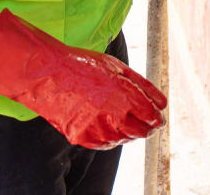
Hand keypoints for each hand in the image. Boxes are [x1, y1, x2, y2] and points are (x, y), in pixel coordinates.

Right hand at [0, 9, 166, 149]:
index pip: (152, 114)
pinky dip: (110, 138)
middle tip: (148, 124)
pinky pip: (105, 144)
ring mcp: (97, 128)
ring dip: (129, 132)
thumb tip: (161, 102)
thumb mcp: (116, 67)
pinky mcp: (83, 137)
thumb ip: (141, 85)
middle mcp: (113, 114)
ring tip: (123, 121)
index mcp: (124, 94)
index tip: (158, 117)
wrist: (47, 74)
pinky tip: (108, 126)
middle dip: (147, 127)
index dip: (157, 117)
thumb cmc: (83, 65)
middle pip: (141, 131)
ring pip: (124, 139)